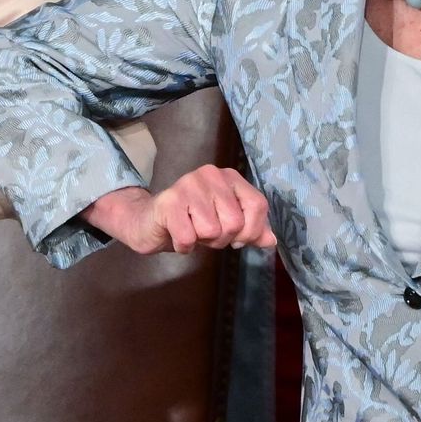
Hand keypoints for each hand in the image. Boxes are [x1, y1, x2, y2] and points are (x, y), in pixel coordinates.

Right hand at [82, 165, 276, 255]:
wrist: (149, 222)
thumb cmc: (192, 221)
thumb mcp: (226, 225)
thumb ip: (251, 230)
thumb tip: (271, 240)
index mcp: (229, 177)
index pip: (258, 205)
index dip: (251, 231)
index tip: (237, 239)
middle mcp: (210, 174)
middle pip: (235, 222)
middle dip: (222, 239)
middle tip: (206, 233)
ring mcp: (188, 185)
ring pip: (212, 231)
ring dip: (202, 242)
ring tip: (191, 231)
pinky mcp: (168, 202)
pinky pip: (189, 238)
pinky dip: (184, 246)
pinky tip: (177, 236)